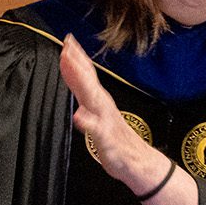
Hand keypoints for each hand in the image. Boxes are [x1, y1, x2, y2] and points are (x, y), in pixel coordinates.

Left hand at [58, 36, 200, 204]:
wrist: (138, 164)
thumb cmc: (115, 141)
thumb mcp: (97, 118)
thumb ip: (87, 102)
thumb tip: (75, 88)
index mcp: (100, 103)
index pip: (87, 77)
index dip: (77, 58)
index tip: (67, 39)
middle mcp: (104, 108)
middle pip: (89, 82)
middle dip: (78, 63)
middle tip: (67, 44)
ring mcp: (107, 123)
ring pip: (93, 100)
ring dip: (82, 83)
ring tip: (72, 67)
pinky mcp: (108, 142)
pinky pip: (98, 131)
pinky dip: (89, 123)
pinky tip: (79, 116)